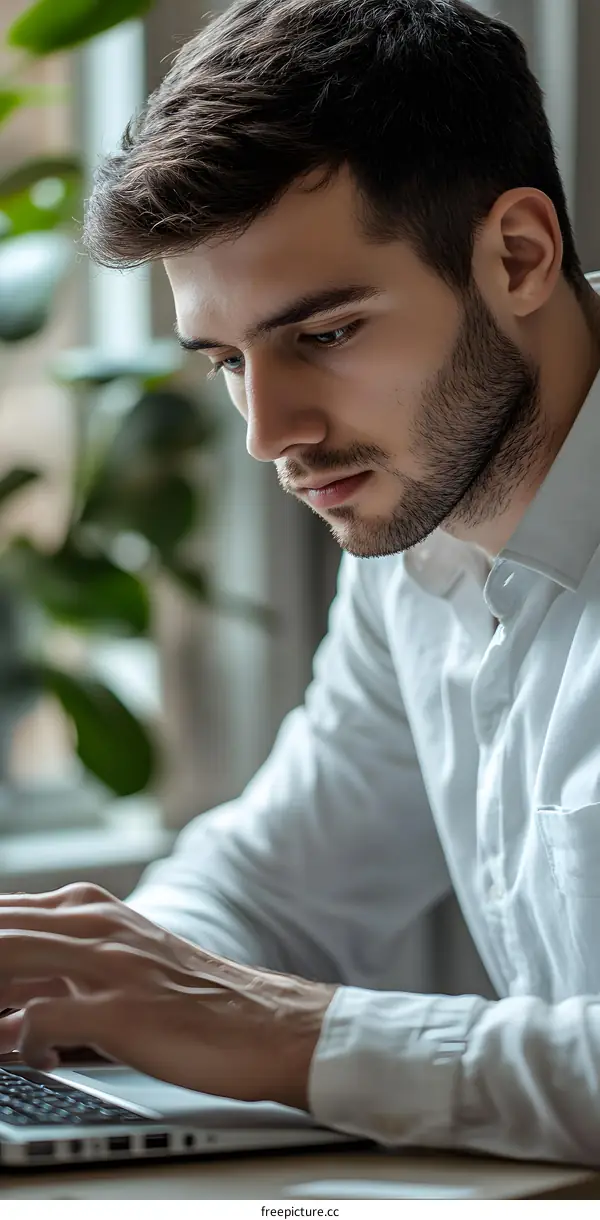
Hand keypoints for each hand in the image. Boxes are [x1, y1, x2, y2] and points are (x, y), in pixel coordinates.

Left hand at [0, 883, 337, 1110]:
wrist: (264, 1023)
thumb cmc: (192, 1000)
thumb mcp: (119, 966)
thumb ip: (57, 978)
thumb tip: (3, 1017)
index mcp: (91, 909)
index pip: (4, 912)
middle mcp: (97, 924)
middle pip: (1, 929)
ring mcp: (110, 964)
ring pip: (8, 956)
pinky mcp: (122, 1011)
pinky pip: (41, 1020)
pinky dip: (24, 1043)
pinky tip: (40, 1059)